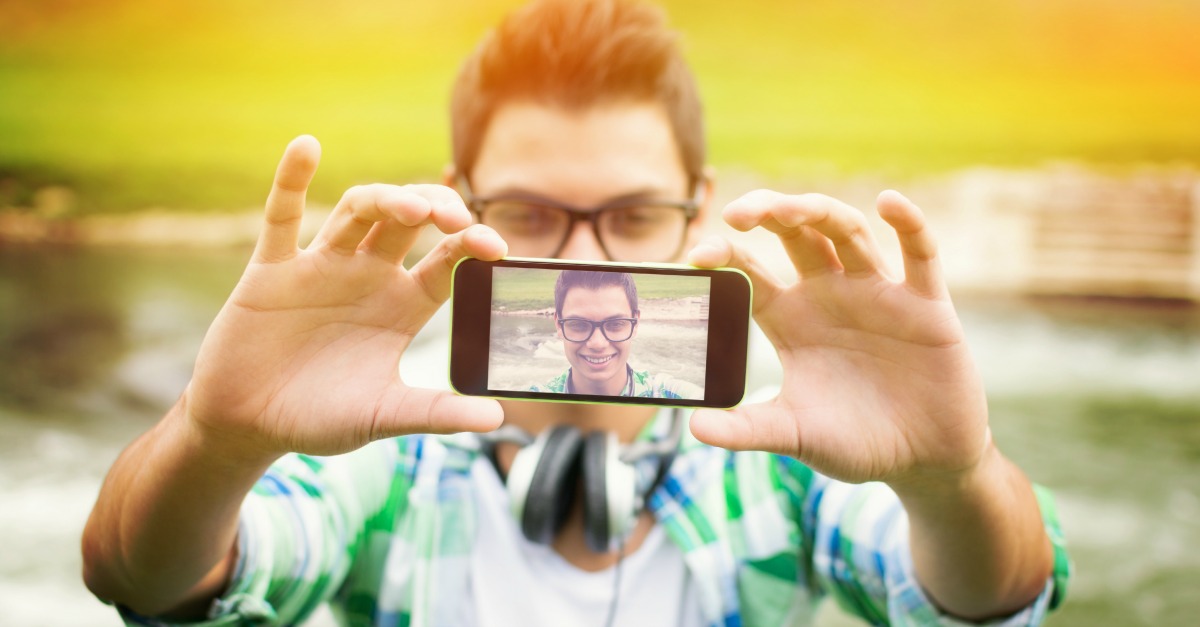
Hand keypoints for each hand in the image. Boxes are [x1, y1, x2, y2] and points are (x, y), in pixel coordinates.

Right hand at [185, 136, 504, 461]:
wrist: (246, 427)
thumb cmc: (318, 419)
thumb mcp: (383, 416)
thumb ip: (436, 414)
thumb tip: (497, 420)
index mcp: (402, 306)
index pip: (446, 261)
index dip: (472, 245)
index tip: (496, 247)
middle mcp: (367, 276)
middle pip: (408, 222)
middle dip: (434, 209)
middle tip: (455, 218)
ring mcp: (321, 266)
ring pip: (358, 212)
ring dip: (384, 200)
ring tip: (411, 206)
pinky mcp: (272, 269)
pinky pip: (281, 216)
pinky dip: (291, 180)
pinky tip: (306, 146)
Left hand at [687, 190, 989, 484]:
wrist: (922, 462)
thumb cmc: (855, 442)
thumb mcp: (795, 434)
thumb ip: (748, 428)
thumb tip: (694, 427)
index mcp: (790, 318)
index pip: (751, 271)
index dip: (725, 255)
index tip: (697, 257)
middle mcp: (829, 294)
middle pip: (796, 234)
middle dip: (768, 213)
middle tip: (736, 214)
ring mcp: (877, 293)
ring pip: (847, 232)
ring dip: (819, 212)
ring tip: (789, 209)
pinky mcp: (925, 304)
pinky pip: (920, 253)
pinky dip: (909, 223)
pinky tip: (890, 202)